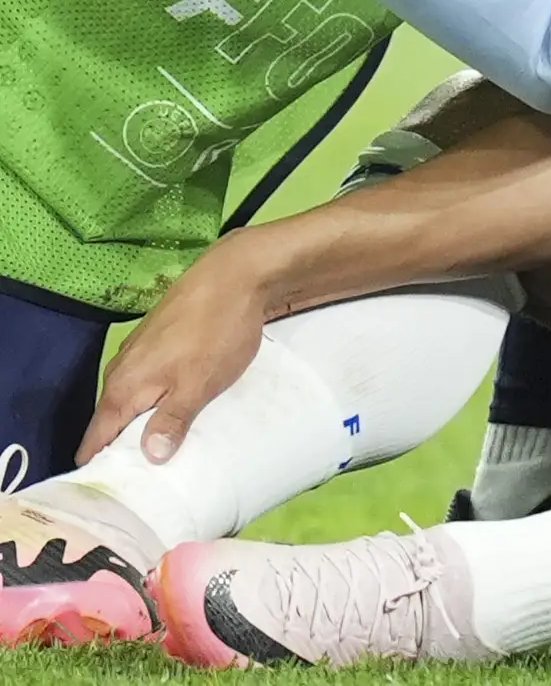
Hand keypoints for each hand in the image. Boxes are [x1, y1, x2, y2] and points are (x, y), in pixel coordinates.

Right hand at [76, 231, 271, 465]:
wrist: (234, 276)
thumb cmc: (216, 333)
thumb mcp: (198, 385)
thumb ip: (171, 421)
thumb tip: (149, 458)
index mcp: (122, 388)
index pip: (96, 439)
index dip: (103, 467)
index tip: (120, 494)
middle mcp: (121, 372)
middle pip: (113, 424)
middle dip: (128, 451)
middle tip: (152, 483)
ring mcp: (138, 356)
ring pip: (133, 403)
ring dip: (147, 426)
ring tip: (169, 456)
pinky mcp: (157, 344)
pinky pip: (148, 385)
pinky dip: (158, 403)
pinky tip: (179, 415)